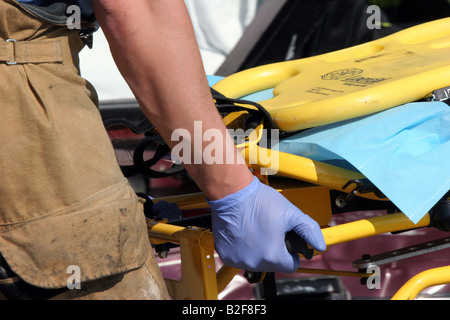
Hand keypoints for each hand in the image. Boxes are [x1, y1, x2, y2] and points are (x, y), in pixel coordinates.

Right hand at [207, 177, 325, 272]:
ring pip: (255, 262)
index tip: (286, 241)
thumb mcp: (290, 212)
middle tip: (270, 231)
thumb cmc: (259, 200)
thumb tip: (320, 245)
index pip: (290, 266)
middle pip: (273, 264)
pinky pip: (239, 258)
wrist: (232, 192)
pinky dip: (242, 249)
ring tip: (257, 230)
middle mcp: (254, 261)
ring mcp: (238, 259)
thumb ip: (309, 230)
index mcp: (272, 255)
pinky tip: (243, 233)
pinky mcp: (225, 254)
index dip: (292, 253)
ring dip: (258, 251)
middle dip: (274, 250)